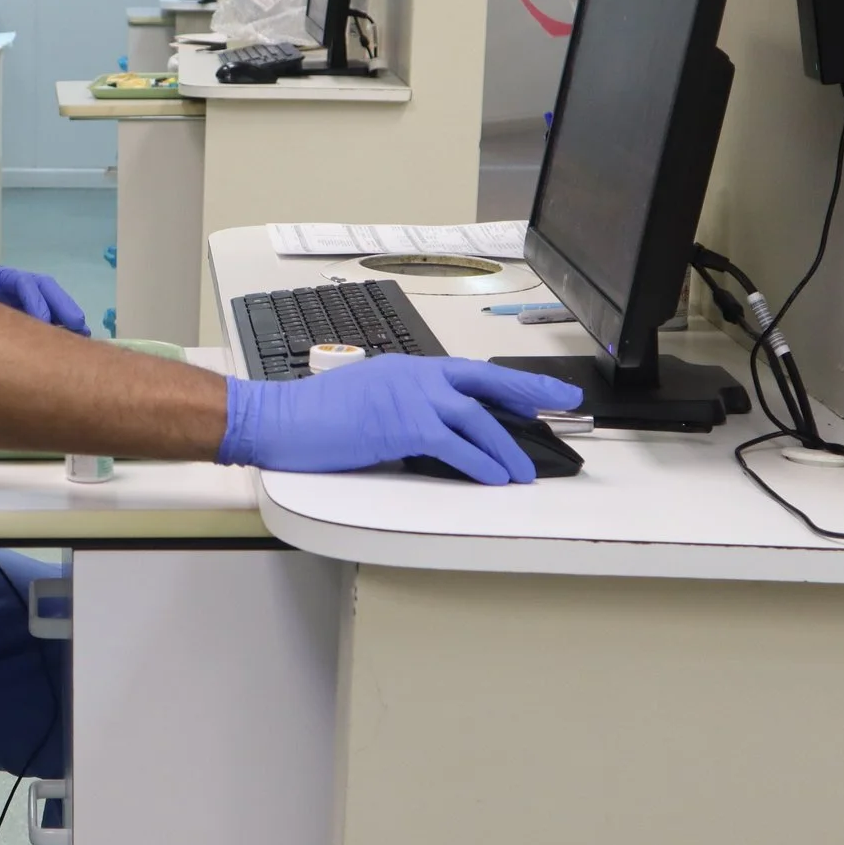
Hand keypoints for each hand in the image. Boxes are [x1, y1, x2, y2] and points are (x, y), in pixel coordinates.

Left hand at [0, 264, 90, 334]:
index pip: (19, 281)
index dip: (35, 298)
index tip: (44, 320)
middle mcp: (7, 286)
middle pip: (41, 287)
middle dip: (61, 304)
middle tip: (76, 325)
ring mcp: (14, 302)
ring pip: (47, 302)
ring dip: (65, 316)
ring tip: (81, 336)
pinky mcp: (18, 319)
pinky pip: (42, 321)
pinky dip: (57, 329)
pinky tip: (69, 344)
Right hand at [219, 355, 582, 483]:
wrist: (278, 419)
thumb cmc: (311, 416)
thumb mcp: (366, 402)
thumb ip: (402, 410)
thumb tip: (430, 436)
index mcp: (406, 368)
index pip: (470, 373)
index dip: (509, 383)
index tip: (537, 393)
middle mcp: (414, 375)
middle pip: (486, 383)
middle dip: (530, 393)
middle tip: (564, 403)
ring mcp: (410, 397)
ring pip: (477, 418)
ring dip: (506, 445)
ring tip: (523, 469)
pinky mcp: (403, 425)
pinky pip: (455, 446)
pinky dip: (480, 462)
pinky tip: (494, 477)